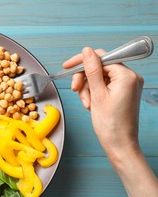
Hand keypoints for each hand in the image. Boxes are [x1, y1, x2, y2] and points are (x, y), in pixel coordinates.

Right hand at [63, 47, 143, 161]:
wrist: (119, 144)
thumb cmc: (111, 124)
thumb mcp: (97, 94)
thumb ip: (92, 70)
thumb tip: (87, 52)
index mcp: (126, 76)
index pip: (101, 57)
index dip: (82, 61)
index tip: (67, 66)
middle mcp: (130, 77)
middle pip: (99, 67)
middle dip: (85, 79)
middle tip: (75, 90)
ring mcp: (127, 85)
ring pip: (99, 77)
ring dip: (88, 88)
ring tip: (87, 103)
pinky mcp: (123, 92)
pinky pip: (104, 85)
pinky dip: (94, 93)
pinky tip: (92, 104)